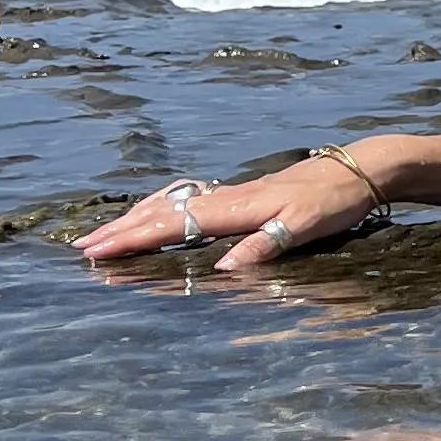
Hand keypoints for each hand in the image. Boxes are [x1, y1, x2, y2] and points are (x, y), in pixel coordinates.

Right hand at [79, 155, 382, 276]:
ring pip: (171, 203)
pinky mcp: (240, 194)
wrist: (359, 168)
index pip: (174, 226)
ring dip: (135, 218)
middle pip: (162, 212)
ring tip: (104, 234)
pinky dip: (160, 208)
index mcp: (237, 208)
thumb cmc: (335, 202)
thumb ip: (266, 247)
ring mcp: (232, 193)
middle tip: (82, 248)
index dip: (134, 239)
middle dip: (121, 230)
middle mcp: (227, 197)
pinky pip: (188, 200)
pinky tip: (154, 214)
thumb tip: (223, 271)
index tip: (99, 253)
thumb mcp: (306, 227)